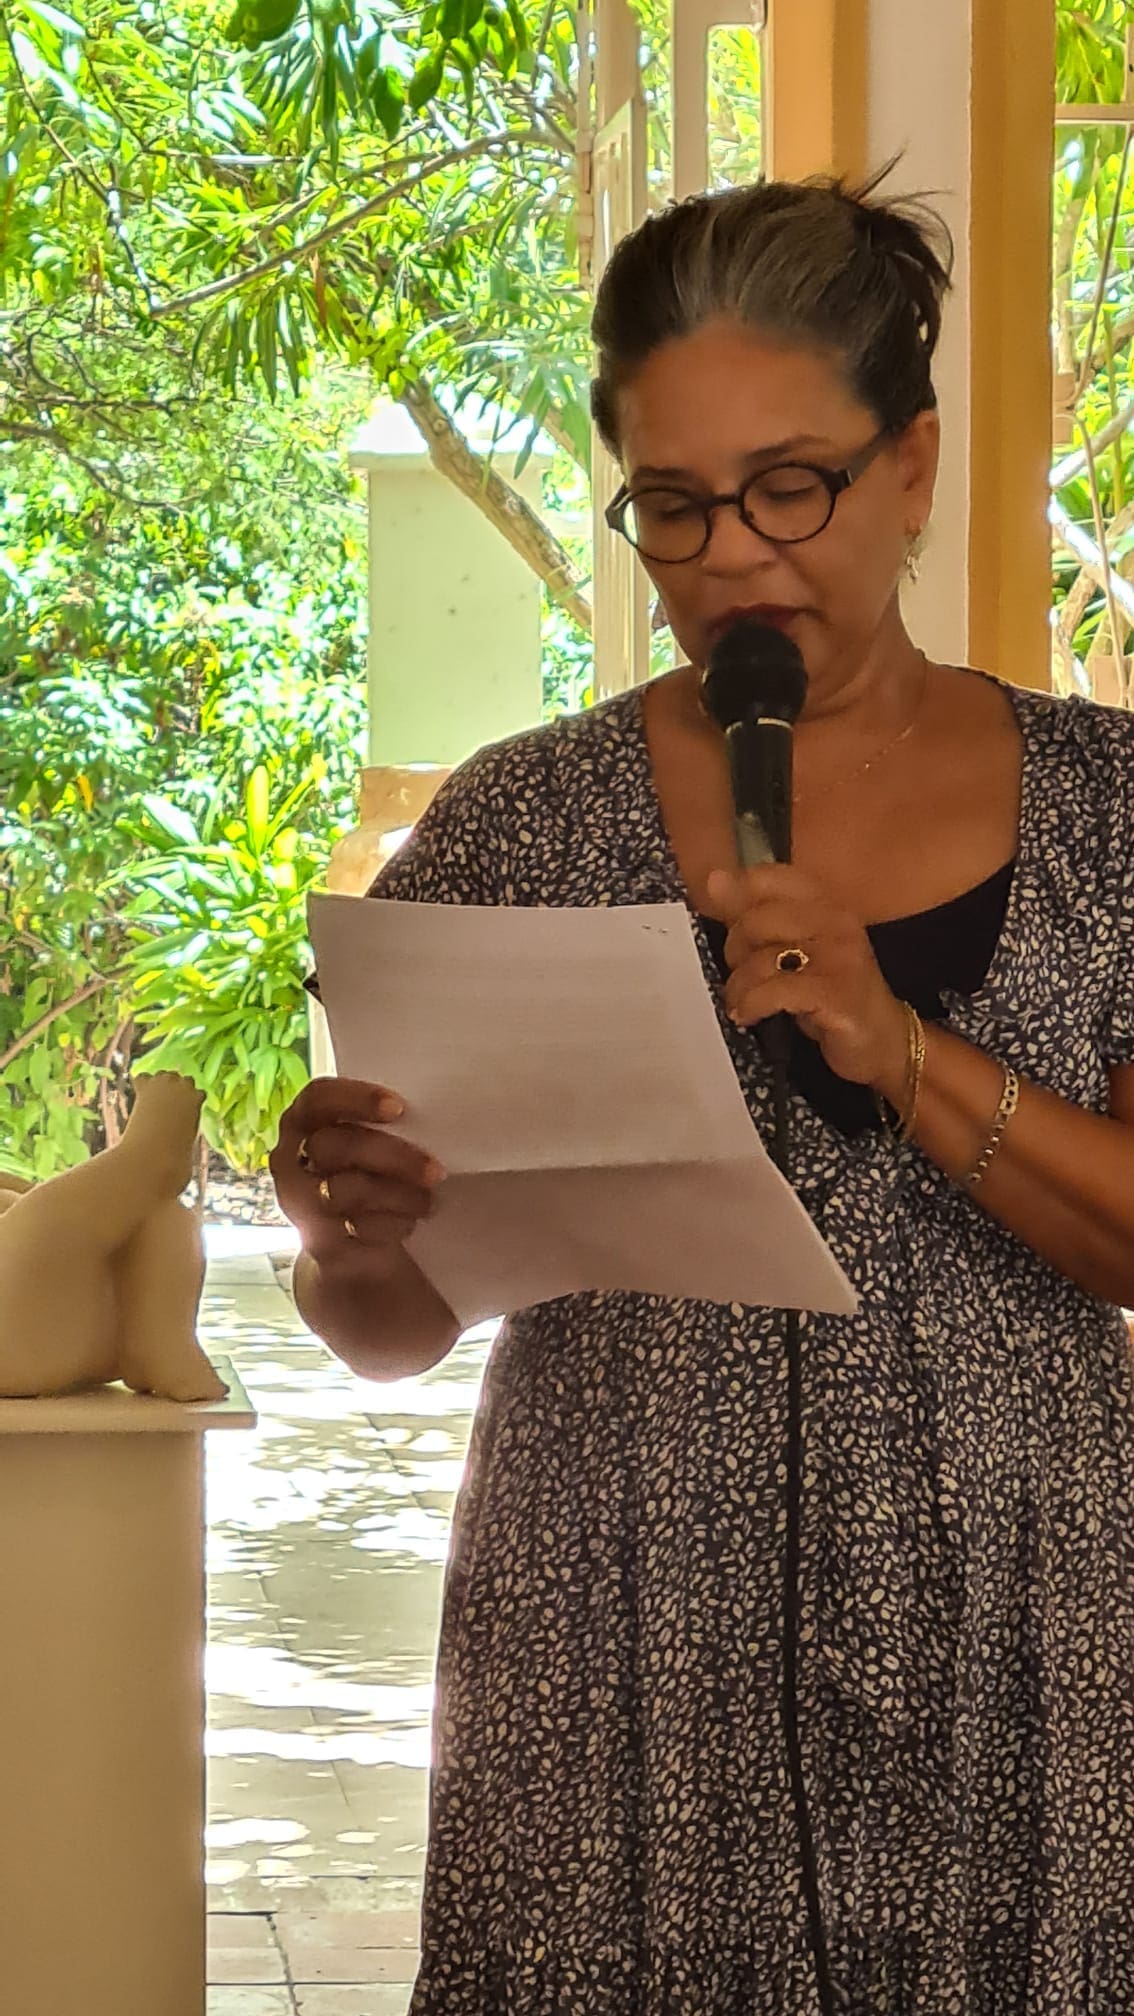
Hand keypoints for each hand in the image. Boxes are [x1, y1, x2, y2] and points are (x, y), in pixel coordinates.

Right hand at [270, 1077, 444, 1270]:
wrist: (356, 1247)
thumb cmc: (369, 1176)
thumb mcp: (371, 1144)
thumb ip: (385, 1126)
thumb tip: (435, 1116)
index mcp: (304, 1122)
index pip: (318, 1098)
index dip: (357, 1099)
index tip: (399, 1108)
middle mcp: (291, 1160)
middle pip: (335, 1147)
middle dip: (391, 1156)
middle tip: (435, 1170)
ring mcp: (299, 1203)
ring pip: (345, 1191)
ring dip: (397, 1194)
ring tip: (430, 1199)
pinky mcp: (317, 1242)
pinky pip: (354, 1229)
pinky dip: (390, 1225)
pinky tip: (411, 1222)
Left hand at [706, 864, 909, 1094]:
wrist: (882, 1040)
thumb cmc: (831, 992)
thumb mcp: (795, 949)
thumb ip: (755, 914)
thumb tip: (714, 879)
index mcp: (826, 902)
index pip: (769, 877)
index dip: (737, 899)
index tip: (729, 928)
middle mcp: (837, 921)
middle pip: (756, 920)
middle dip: (735, 952)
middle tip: (740, 975)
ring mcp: (840, 956)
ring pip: (762, 960)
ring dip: (739, 988)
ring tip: (742, 1003)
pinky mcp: (837, 993)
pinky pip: (775, 991)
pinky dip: (752, 1005)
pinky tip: (749, 1016)